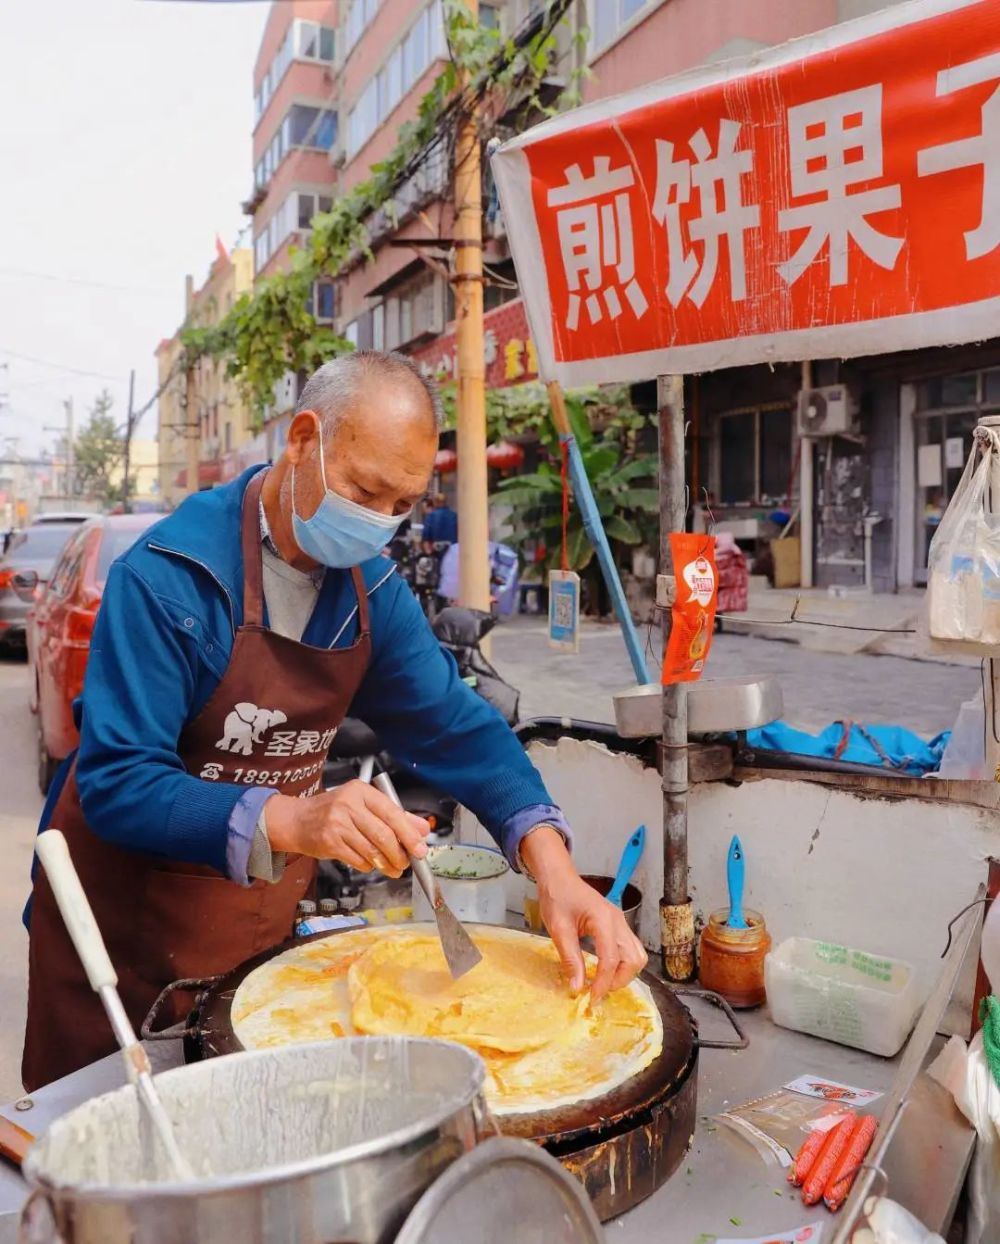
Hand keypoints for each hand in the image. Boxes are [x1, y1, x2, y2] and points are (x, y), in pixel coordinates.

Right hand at [265, 782, 429, 876]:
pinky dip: (369, 865)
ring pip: (372, 850)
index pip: (392, 812)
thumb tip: (422, 829)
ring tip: (393, 868)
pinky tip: (370, 863)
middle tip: (407, 862)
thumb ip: (395, 816)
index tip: (420, 848)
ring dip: (387, 863)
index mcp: (361, 791)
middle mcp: (348, 804)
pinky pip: (358, 860)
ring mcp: (337, 824)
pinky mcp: (329, 842)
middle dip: (399, 853)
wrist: (297, 820)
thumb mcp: (364, 805)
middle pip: (383, 834)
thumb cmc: (333, 811)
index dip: (409, 834)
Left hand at [522, 827, 647, 1003]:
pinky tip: (604, 970)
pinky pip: (630, 949)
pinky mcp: (618, 925)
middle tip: (597, 991)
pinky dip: (622, 964)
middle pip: (633, 959)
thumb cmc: (557, 898)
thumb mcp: (558, 929)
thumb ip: (570, 958)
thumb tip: (577, 987)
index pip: (611, 959)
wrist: (559, 877)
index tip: (591, 998)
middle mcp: (618, 921)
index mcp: (603, 919)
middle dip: (618, 980)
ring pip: (636, 955)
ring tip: (602, 982)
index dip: (603, 983)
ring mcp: (621, 922)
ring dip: (623, 974)